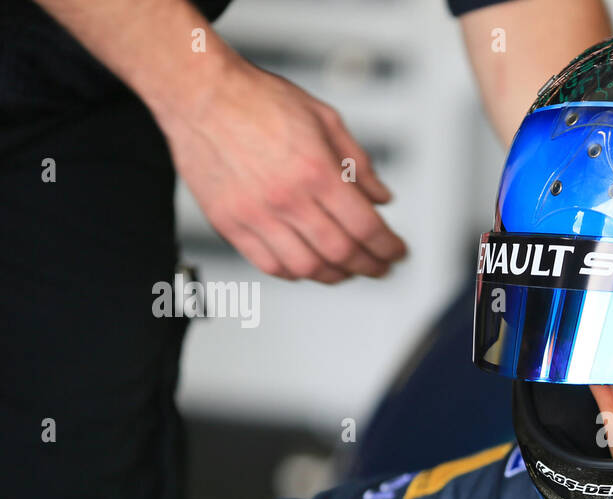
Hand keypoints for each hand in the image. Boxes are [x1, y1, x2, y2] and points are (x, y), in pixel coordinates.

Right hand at [156, 57, 406, 282]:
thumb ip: (358, 164)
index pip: (365, 227)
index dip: (388, 247)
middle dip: (369, 266)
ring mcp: (255, 215)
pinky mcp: (229, 224)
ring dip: (335, 275)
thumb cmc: (258, 99)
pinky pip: (269, 265)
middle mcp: (286, 198)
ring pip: (307, 267)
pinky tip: (308, 266)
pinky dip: (295, 273)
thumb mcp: (325, 119)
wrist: (199, 94)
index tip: (397, 252)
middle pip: (341, 253)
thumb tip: (382, 198)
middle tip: (380, 267)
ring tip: (348, 270)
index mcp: (316, 171)